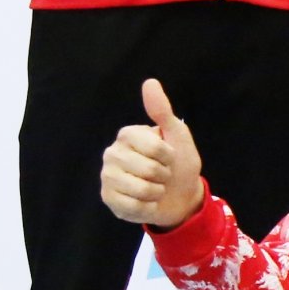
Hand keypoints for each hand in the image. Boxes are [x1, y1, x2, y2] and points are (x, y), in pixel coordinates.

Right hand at [99, 78, 206, 229]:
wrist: (180, 195)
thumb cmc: (179, 163)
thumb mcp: (177, 135)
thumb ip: (162, 111)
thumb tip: (150, 82)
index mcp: (127, 135)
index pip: (156, 148)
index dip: (169, 156)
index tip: (168, 156)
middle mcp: (112, 154)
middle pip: (150, 170)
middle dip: (164, 175)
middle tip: (162, 174)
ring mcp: (107, 177)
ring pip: (141, 189)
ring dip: (157, 192)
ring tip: (155, 187)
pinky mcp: (108, 198)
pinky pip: (133, 206)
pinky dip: (148, 207)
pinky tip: (146, 201)